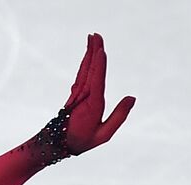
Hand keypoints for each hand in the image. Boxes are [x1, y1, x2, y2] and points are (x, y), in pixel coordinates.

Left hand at [62, 33, 134, 155]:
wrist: (58, 144)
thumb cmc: (83, 140)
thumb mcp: (104, 134)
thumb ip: (119, 116)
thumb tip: (132, 97)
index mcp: (92, 106)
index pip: (96, 82)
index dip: (98, 66)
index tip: (100, 51)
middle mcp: (84, 96)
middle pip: (90, 70)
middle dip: (93, 52)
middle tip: (96, 35)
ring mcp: (78, 94)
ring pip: (85, 69)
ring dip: (89, 53)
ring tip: (92, 38)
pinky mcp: (76, 93)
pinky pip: (82, 73)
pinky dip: (86, 62)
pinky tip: (88, 54)